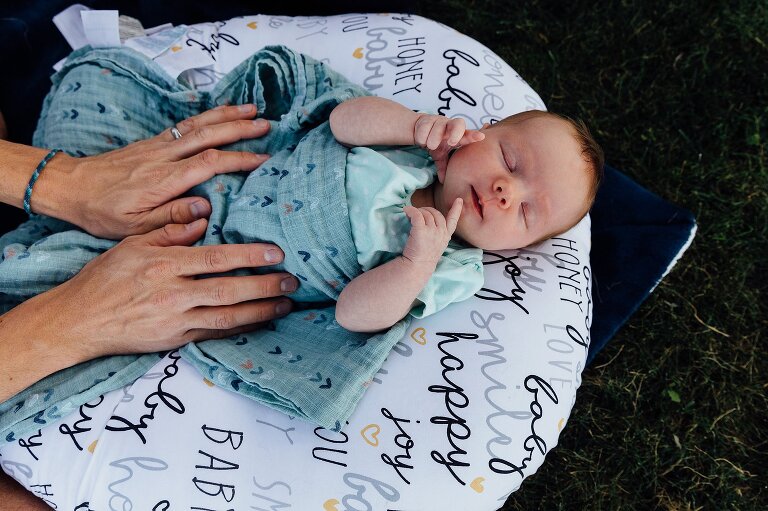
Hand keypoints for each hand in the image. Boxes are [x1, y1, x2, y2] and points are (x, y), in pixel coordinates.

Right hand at [28, 219, 296, 359]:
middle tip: (292, 280)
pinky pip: (215, 334)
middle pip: (228, 290)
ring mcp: (175, 321)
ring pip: (227, 317)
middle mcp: (172, 294)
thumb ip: (169, 231)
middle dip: (265, 286)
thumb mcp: (133, 245)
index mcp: (164, 265)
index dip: (249, 256)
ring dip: (260, 311)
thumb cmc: (105, 278)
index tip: (275, 253)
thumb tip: (204, 218)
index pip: (216, 259)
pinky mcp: (175, 340)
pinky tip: (260, 322)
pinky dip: (240, 328)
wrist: (79, 321)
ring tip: (286, 304)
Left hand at [45, 104, 270, 238]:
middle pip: (208, 135)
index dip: (238, 159)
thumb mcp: (134, 226)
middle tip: (267, 125)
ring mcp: (158, 145)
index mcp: (163, 179)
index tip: (263, 160)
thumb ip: (171, 218)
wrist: (72, 186)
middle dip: (239, 128)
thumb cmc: (102, 212)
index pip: (209, 164)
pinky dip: (207, 116)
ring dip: (227, 115)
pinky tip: (221, 114)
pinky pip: (186, 125)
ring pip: (198, 124)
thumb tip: (206, 210)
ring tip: (252, 109)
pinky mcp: (153, 141)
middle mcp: (163, 156)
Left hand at [402, 198, 462, 266]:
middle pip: (436, 213)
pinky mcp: (421, 230)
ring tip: (409, 215)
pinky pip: (416, 214)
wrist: (416, 267)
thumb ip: (436, 234)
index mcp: (446, 237)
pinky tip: (406, 210)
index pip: (453, 221)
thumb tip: (427, 221)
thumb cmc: (423, 258)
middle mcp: (441, 232)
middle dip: (426, 210)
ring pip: (426, 213)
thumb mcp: (435, 246)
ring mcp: (432, 231)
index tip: (459, 200)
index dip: (456, 210)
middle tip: (417, 214)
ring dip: (417, 211)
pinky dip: (410, 210)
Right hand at [413, 114, 484, 181]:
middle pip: (458, 124)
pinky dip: (422, 136)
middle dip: (456, 133)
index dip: (473, 135)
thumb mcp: (440, 156)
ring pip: (438, 127)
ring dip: (434, 138)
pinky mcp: (426, 119)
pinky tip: (422, 141)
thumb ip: (443, 167)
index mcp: (457, 135)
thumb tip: (444, 182)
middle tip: (451, 143)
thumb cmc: (436, 143)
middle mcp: (450, 126)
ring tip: (431, 146)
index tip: (481, 137)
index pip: (467, 134)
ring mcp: (439, 121)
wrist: (420, 129)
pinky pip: (425, 127)